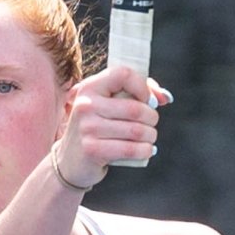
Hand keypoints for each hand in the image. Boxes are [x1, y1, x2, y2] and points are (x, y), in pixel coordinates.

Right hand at [52, 67, 171, 187]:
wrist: (70, 161)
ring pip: (137, 130)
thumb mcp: (109, 105)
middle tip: (150, 124)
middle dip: (152, 118)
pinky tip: (146, 149)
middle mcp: (86, 105)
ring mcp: (87, 128)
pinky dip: (146, 150)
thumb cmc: (97, 128)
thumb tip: (165, 97)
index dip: (142, 86)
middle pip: (135, 108)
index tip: (147, 100)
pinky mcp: (92, 150)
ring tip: (148, 138)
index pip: (122, 74)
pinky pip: (132, 149)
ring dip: (151, 136)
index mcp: (89, 87)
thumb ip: (138, 93)